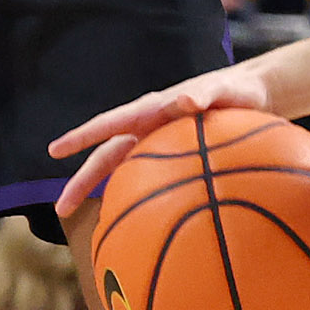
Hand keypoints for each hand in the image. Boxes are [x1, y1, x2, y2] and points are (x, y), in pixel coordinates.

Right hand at [45, 64, 277, 218]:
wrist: (253, 97)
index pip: (111, 124)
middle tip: (60, 209)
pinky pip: (146, 177)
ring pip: (120, 170)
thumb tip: (185, 100)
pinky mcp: (171, 156)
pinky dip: (133, 194)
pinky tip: (127, 217)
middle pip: (106, 157)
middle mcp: (148, 127)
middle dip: (82, 181)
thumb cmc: (238, 91)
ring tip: (81, 220)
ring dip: (99, 192)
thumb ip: (207, 94)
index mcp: (153, 110)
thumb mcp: (225, 90)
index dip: (83, 136)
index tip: (55, 150)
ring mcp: (157, 142)